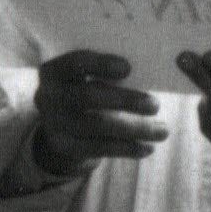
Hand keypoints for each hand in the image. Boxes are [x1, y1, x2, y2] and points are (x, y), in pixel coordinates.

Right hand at [31, 50, 167, 174]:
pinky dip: (127, 148)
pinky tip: (147, 147)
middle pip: (87, 96)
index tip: (127, 68)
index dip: (100, 65)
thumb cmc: (87, 90)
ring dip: (135, 128)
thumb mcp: (89, 76)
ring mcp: (54, 123)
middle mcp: (49, 96)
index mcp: (55, 70)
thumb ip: (111, 73)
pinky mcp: (64, 146)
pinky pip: (99, 148)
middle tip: (155, 105)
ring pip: (97, 126)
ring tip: (162, 130)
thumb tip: (157, 68)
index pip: (75, 63)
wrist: (61, 125)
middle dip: (125, 100)